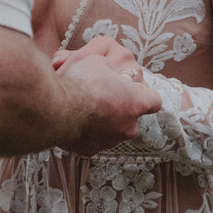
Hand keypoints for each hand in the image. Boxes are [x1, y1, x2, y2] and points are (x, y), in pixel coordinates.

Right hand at [54, 40, 160, 156]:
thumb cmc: (81, 82)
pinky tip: (72, 122)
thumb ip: (107, 68)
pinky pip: (91, 141)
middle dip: (118, 109)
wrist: (57, 107)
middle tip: (101, 98)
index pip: (154, 101)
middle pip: (130, 118)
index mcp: (136, 103)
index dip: (144, 95)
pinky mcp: (90, 151)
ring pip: (111, 131)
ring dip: (102, 122)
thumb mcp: (97, 61)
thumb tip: (105, 70)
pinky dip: (85, 134)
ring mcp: (110, 141)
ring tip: (82, 110)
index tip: (133, 91)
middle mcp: (128, 126)